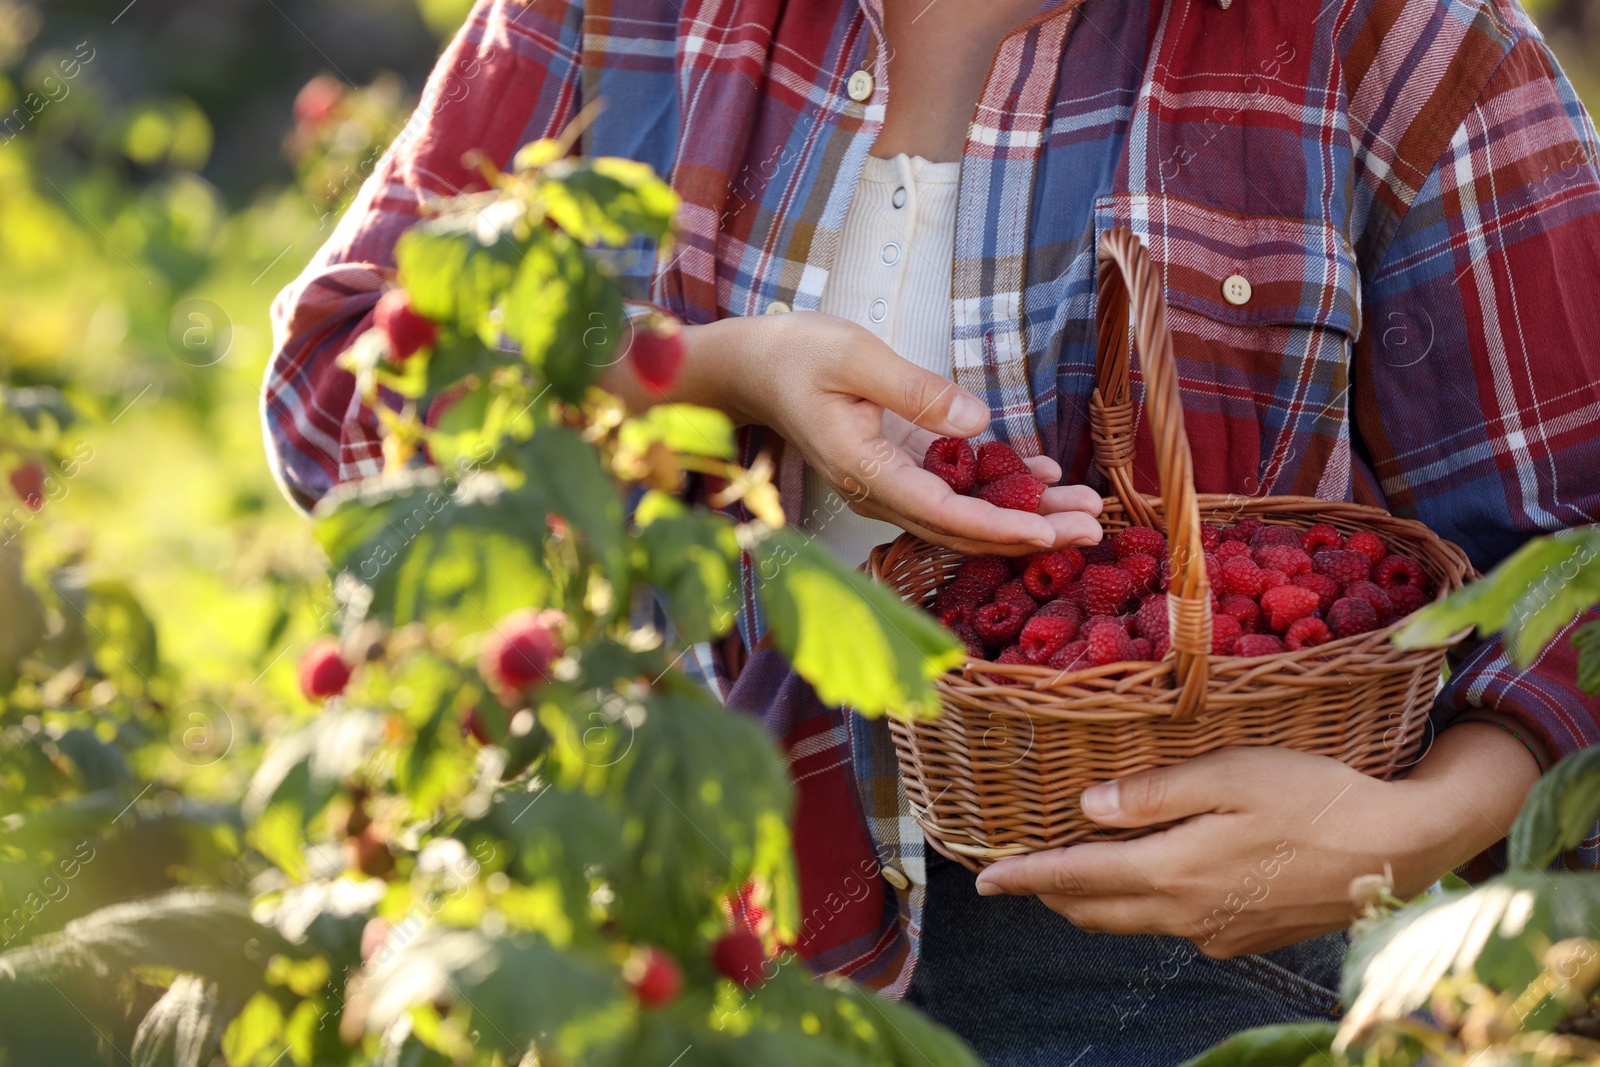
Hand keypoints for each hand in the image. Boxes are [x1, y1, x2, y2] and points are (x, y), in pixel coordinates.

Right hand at [679, 311, 1102, 555]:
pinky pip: (952, 495)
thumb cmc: (796, 356)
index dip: (1000, 526)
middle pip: (963, 529)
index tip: (1049, 531)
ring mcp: (887, 488)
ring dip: (1024, 517)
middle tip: (1092, 528)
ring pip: (963, 518)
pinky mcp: (895, 474)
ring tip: (1084, 509)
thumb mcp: (854, 356)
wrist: (752, 370)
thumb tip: (977, 422)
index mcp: (865, 470)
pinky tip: (1043, 477)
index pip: (943, 512)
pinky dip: (999, 491)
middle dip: (1030, 532)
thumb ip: (915, 391)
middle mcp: (878, 493)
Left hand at [972, 726, 1538, 957]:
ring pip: (1132, 922)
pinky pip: (1174, 926)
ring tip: (1069, 875)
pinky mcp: (1245, 939)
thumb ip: (1155, 794)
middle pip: (1095, 909)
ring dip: (1094, 901)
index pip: (1076, 878)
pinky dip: (1143, 906)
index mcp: (1175, 872)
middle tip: (1017, 875)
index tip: (983, 880)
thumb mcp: (1232, 775)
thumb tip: (1088, 806)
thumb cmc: (1317, 796)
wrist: (1401, 851)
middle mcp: (1187, 914)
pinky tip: (1150, 880)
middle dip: (1050, 893)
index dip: (1025, 877)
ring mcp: (1217, 933)